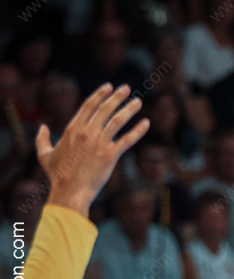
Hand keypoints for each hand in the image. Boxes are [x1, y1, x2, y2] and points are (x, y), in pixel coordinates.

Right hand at [40, 83, 150, 215]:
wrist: (69, 191)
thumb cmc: (57, 175)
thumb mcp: (44, 155)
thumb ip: (42, 139)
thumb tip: (42, 127)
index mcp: (72, 129)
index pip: (88, 106)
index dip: (99, 95)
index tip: (109, 87)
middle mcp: (86, 132)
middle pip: (104, 109)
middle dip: (116, 97)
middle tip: (126, 88)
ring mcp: (99, 143)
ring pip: (117, 121)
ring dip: (129, 109)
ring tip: (138, 101)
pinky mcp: (111, 155)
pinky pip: (128, 139)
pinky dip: (138, 130)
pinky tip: (146, 123)